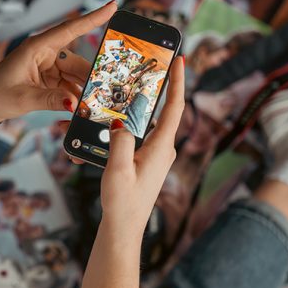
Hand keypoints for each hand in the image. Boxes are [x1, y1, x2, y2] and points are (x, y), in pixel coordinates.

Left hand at [0, 1, 116, 124]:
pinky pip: (68, 86)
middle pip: (77, 62)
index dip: (93, 18)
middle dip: (90, 78)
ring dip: (83, 90)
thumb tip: (73, 103)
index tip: (112, 6)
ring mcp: (48, 67)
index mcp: (36, 47)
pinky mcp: (48, 80)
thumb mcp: (22, 98)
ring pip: (75, 76)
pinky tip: (81, 108)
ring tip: (92, 106)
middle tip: (103, 93)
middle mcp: (44, 54)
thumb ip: (49, 100)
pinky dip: (75, 97)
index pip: (69, 29)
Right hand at [100, 56, 184, 232]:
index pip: (174, 107)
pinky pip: (137, 135)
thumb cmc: (124, 204)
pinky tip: (107, 125)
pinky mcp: (145, 160)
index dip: (178, 82)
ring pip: (146, 122)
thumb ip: (120, 142)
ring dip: (133, 109)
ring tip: (117, 94)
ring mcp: (155, 154)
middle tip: (147, 67)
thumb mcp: (118, 171)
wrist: (124, 228)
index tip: (180, 60)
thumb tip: (119, 121)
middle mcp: (163, 148)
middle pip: (162, 109)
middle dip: (154, 88)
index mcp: (161, 148)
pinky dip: (125, 126)